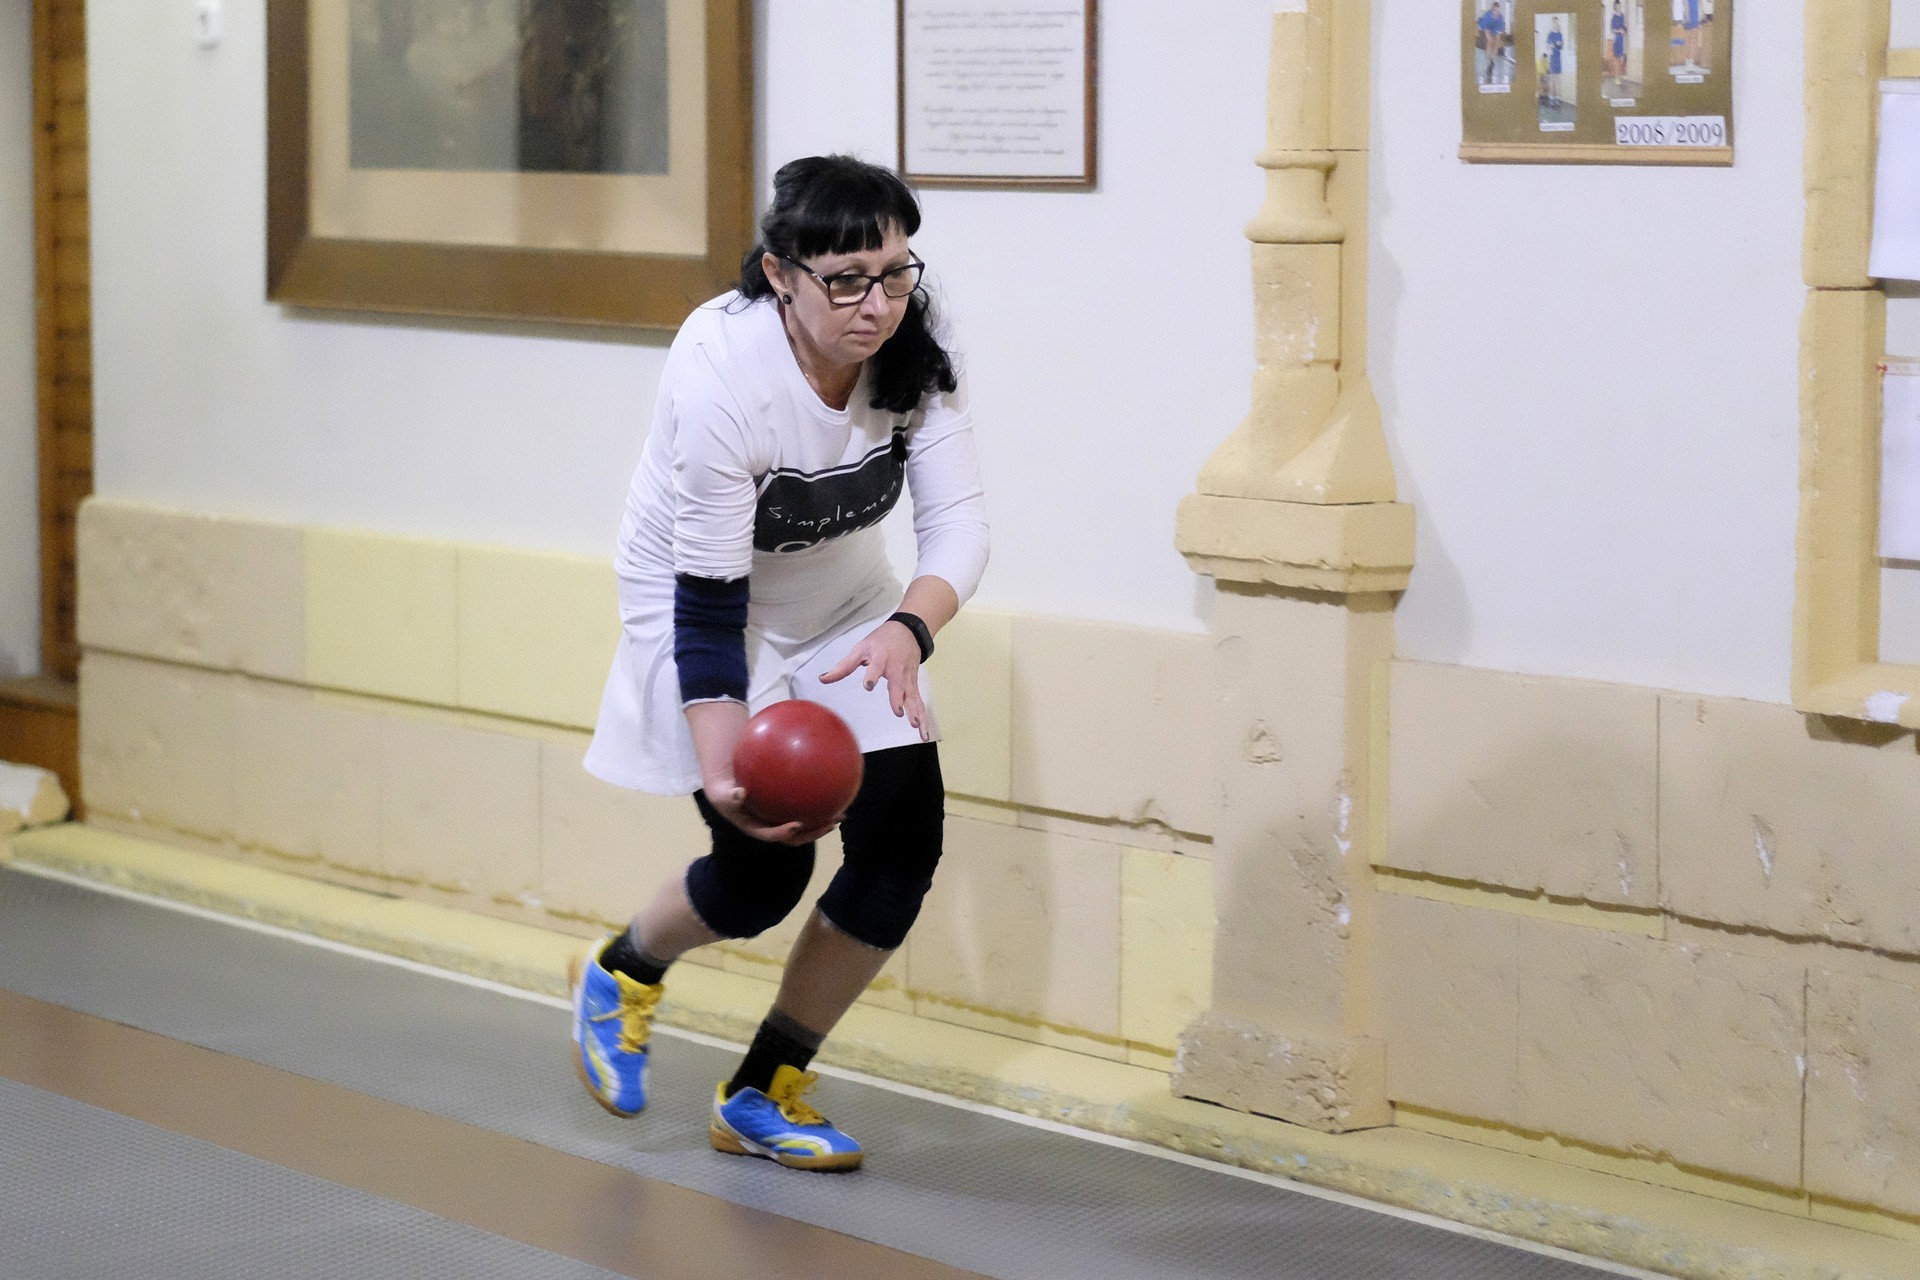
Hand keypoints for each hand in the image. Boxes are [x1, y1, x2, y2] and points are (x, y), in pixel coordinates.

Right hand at [703, 775, 838, 845]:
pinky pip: (805, 811)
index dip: (784, 832)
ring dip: (823, 823)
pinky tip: (834, 794)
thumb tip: (740, 794)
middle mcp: (772, 828)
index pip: (772, 834)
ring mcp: (781, 821)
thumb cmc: (725, 792)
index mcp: (757, 828)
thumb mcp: (723, 794)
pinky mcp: (787, 812)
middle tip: (831, 823)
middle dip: (814, 832)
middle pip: (796, 836)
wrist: (728, 789)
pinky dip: (819, 806)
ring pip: (805, 827)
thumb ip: (731, 797)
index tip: (797, 824)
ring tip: (841, 815)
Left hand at [819, 620, 929, 740]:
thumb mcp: (860, 649)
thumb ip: (843, 667)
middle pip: (898, 685)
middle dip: (898, 699)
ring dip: (915, 712)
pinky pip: (919, 702)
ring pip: (913, 697)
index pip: (876, 667)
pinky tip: (924, 734)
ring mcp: (907, 678)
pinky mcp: (914, 685)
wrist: (908, 631)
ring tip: (916, 726)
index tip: (869, 685)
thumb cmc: (882, 640)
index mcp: (881, 658)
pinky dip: (923, 717)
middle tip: (898, 712)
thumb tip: (823, 679)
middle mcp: (897, 669)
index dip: (872, 675)